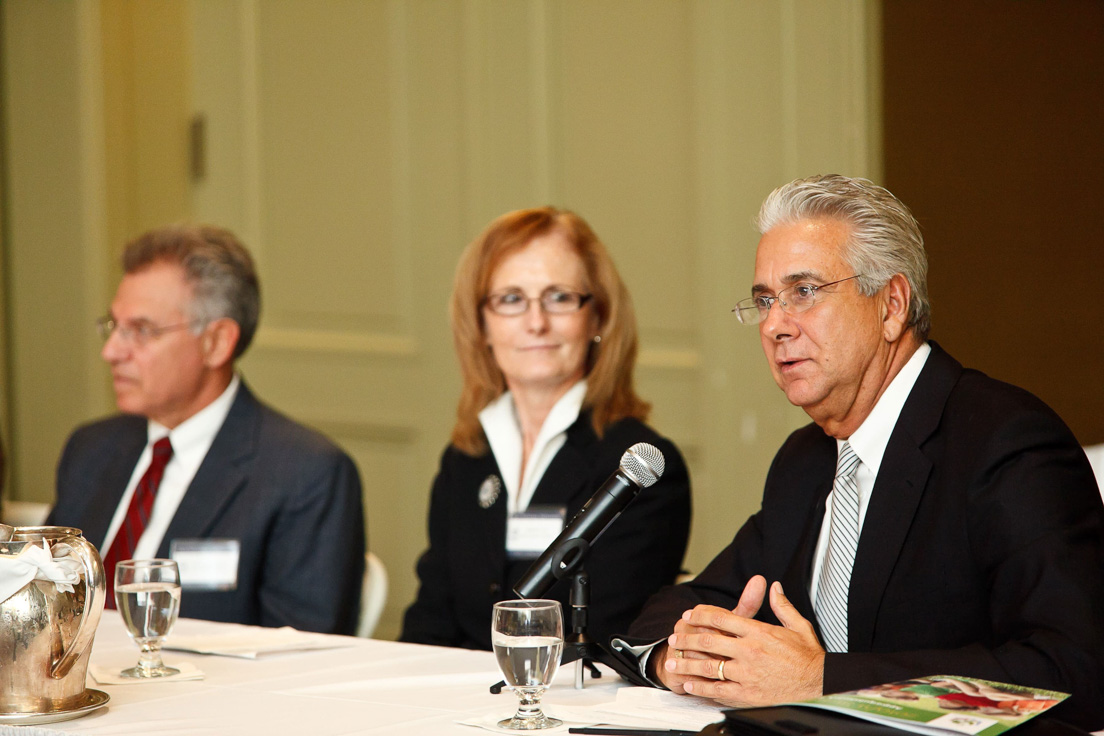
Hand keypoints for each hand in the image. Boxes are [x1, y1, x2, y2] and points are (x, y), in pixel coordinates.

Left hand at [663, 580, 824, 705]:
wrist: (821, 686)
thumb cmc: (809, 658)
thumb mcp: (798, 626)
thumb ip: (782, 605)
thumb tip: (773, 587)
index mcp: (759, 632)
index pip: (721, 618)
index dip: (701, 615)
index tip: (690, 615)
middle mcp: (750, 651)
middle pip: (709, 641)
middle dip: (687, 639)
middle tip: (674, 638)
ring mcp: (747, 674)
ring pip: (709, 667)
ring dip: (687, 664)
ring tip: (673, 663)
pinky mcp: (748, 695)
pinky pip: (718, 690)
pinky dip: (701, 688)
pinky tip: (690, 686)